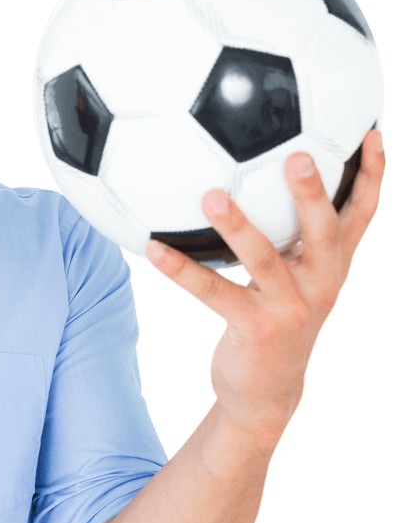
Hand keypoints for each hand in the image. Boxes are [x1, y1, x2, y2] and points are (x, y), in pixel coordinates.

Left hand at [144, 129, 385, 440]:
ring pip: (264, 260)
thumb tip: (259, 173)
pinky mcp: (255, 329)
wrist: (268, 391)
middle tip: (297, 154)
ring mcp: (290, 308)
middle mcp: (320, 283)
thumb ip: (291, 232)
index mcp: (332, 264)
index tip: (371, 131)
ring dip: (238, 227)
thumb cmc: (277, 316)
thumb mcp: (296, 275)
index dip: (370, 175)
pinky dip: (180, 270)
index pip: (361, 214)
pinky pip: (212, 293)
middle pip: (324, 231)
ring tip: (211, 195)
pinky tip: (152, 249)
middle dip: (314, 193)